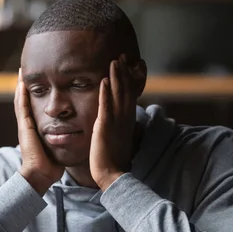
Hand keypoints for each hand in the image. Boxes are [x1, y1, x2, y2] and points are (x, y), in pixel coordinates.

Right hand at [15, 69, 63, 194]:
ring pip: (20, 101)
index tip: (37, 81)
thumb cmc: (51, 164)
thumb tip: (74, 133)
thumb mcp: (57, 146)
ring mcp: (24, 126)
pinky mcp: (24, 127)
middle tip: (24, 70)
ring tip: (21, 71)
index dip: (33, 94)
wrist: (40, 175)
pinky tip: (21, 83)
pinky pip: (22, 107)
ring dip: (20, 85)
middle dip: (24, 86)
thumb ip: (62, 138)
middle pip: (24, 100)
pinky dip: (21, 95)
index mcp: (35, 128)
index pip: (32, 107)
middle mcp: (27, 125)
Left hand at [90, 55, 136, 190]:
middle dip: (124, 72)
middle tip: (123, 55)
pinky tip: (103, 80)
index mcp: (126, 121)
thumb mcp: (118, 139)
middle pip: (125, 90)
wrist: (112, 175)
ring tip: (115, 60)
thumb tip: (120, 123)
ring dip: (116, 77)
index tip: (129, 66)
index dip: (129, 80)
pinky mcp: (104, 127)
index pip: (129, 95)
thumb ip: (119, 128)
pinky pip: (105, 106)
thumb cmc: (114, 160)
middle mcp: (123, 119)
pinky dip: (105, 93)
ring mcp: (115, 122)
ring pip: (117, 95)